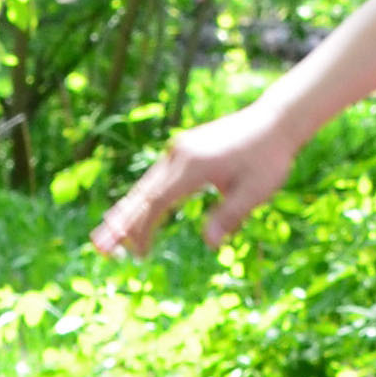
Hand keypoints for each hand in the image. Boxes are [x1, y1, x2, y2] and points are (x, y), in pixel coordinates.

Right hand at [92, 97, 299, 257]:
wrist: (276, 122)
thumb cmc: (270, 159)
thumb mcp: (256, 191)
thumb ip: (231, 216)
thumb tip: (211, 244)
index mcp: (193, 167)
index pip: (158, 203)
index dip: (143, 229)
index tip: (137, 254)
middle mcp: (179, 156)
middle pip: (143, 194)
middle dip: (121, 223)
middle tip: (100, 248)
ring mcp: (179, 150)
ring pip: (146, 185)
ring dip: (127, 211)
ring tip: (107, 235)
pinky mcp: (184, 150)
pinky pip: (157, 177)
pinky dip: (143, 197)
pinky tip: (134, 212)